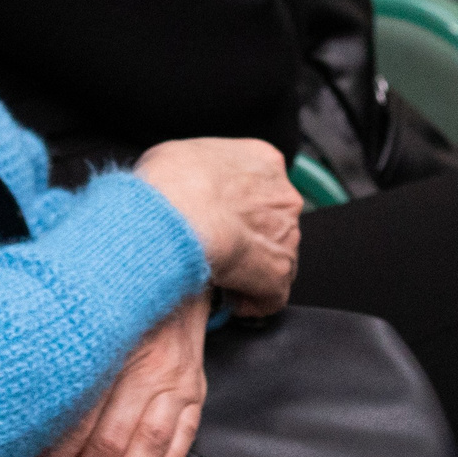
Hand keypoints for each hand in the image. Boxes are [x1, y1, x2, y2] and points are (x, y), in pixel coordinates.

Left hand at [25, 292, 210, 456]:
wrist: (177, 264)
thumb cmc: (116, 291)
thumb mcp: (84, 311)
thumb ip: (59, 352)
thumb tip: (22, 402)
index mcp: (111, 345)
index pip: (77, 417)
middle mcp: (147, 367)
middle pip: (111, 438)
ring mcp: (176, 381)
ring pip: (148, 445)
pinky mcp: (196, 389)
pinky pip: (184, 435)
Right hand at [134, 138, 299, 316]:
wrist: (176, 213)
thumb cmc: (170, 182)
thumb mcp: (176, 154)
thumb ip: (195, 171)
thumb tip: (182, 187)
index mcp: (262, 159)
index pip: (260, 185)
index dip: (238, 207)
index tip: (220, 219)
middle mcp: (282, 194)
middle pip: (272, 222)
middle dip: (246, 239)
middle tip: (216, 248)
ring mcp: (287, 234)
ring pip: (275, 258)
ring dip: (249, 270)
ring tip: (217, 275)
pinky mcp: (278, 272)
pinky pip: (270, 295)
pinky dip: (250, 301)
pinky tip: (225, 296)